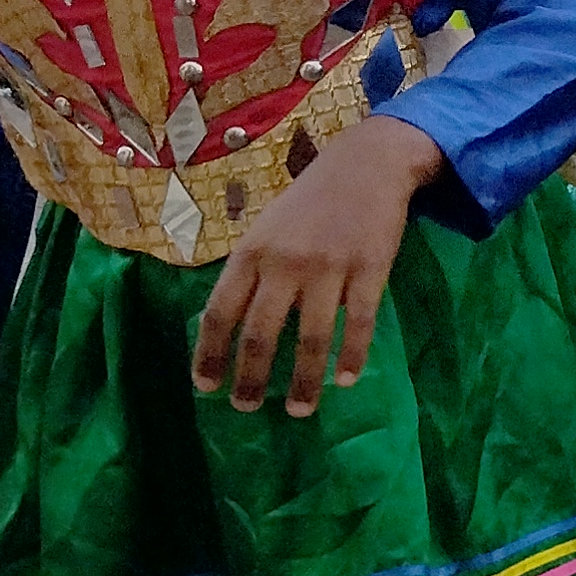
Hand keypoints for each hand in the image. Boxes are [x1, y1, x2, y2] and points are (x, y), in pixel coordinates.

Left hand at [193, 117, 441, 415]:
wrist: (367, 165)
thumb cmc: (309, 202)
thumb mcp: (266, 229)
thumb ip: (250, 272)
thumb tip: (232, 327)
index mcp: (251, 253)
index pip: (219, 312)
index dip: (210, 354)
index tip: (206, 387)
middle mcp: (284, 263)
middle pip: (260, 333)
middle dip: (250, 378)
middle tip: (246, 407)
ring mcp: (329, 268)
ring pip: (311, 338)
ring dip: (303, 381)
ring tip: (298, 410)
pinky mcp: (370, 270)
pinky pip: (360, 323)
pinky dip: (352, 356)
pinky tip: (346, 380)